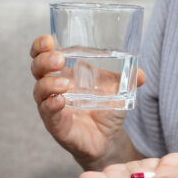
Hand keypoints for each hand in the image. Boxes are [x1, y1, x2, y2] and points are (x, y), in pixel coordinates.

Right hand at [29, 34, 145, 168]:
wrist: (108, 138)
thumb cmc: (105, 108)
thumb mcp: (118, 88)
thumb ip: (129, 78)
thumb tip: (141, 75)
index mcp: (64, 72)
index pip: (42, 53)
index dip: (40, 45)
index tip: (49, 39)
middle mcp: (52, 87)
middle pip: (36, 68)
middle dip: (44, 60)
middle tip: (59, 60)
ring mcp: (51, 105)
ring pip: (39, 90)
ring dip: (48, 84)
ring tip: (64, 84)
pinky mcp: (55, 124)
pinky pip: (47, 112)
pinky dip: (52, 105)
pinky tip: (60, 101)